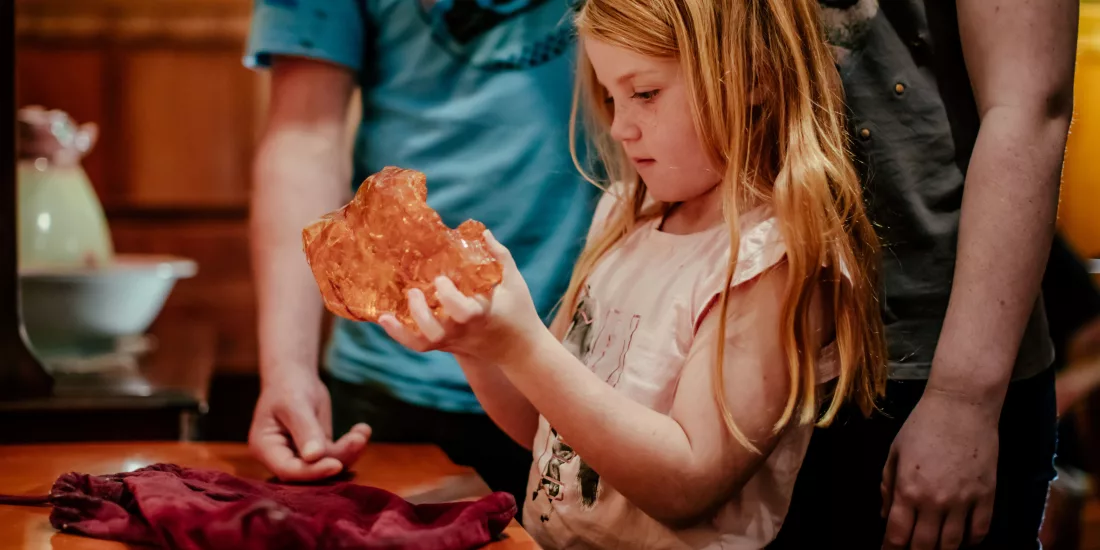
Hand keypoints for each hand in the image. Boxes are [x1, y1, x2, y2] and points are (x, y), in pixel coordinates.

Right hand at [248, 372, 371, 481]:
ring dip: (348, 451)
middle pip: (310, 471)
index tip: (335, 465)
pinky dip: (351, 445)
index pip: (288, 469)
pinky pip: (336, 455)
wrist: (295, 376)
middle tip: (358, 441)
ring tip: (362, 432)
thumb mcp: (295, 404)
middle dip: (336, 459)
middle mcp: (282, 457)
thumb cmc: (288, 386)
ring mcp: (301, 456)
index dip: (311, 472)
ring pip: (327, 463)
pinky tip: (363, 429)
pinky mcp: (319, 451)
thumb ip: (305, 431)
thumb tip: (315, 457)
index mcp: (266, 448)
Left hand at [378, 230, 544, 363]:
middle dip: (421, 314)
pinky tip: (385, 317)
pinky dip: (398, 334)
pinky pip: (417, 345)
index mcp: (481, 316)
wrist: (517, 350)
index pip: (461, 312)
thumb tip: (482, 232)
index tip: (441, 278)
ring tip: (403, 298)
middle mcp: (463, 332)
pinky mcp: (444, 345)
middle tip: (416, 290)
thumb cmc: (518, 311)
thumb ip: (500, 257)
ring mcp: (452, 342)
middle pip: (435, 332)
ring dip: (404, 327)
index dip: (447, 296)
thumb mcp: (515, 283)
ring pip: (423, 342)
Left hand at [881, 389, 997, 549]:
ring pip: (952, 544)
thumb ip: (887, 485)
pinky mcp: (986, 496)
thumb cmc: (923, 425)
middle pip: (924, 546)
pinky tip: (962, 541)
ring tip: (934, 547)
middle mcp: (935, 501)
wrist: (962, 406)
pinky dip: (971, 542)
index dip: (890, 548)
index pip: (897, 534)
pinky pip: (980, 531)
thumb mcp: (895, 452)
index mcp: (907, 489)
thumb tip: (885, 513)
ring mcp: (963, 500)